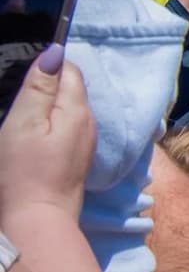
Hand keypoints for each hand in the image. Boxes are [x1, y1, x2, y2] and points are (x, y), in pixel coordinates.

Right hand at [0, 42, 94, 224]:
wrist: (37, 219)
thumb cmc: (24, 170)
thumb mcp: (25, 122)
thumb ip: (41, 87)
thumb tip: (55, 51)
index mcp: (78, 109)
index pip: (70, 70)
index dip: (47, 64)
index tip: (21, 73)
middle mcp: (89, 123)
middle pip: (70, 89)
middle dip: (46, 84)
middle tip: (17, 91)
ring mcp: (84, 142)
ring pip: (66, 109)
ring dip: (46, 105)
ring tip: (21, 110)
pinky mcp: (75, 158)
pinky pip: (64, 128)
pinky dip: (49, 123)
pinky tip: (31, 133)